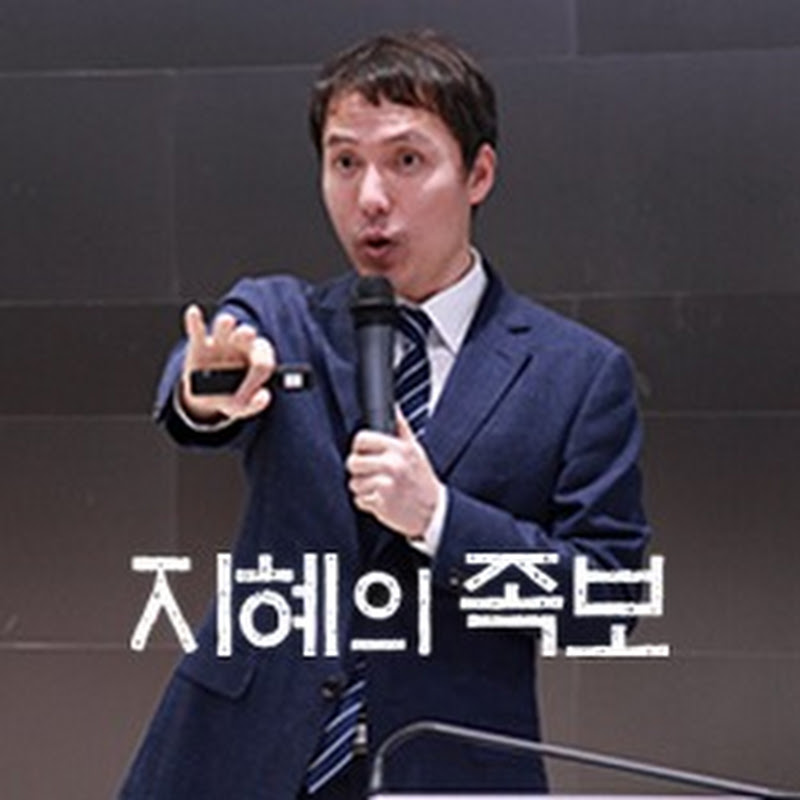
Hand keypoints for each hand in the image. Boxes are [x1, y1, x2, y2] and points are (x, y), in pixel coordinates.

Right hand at [180, 304, 275, 421]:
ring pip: (224, 328)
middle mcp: (240, 347)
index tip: (256, 375)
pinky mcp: (199, 345)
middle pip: (246, 335)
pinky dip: (194, 321)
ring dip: (225, 325)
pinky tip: (194, 312)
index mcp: (257, 360)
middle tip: (247, 333)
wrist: (206, 399)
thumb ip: (255, 403)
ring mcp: (220, 344)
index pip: (263, 358)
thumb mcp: (243, 407)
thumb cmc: (231, 397)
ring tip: (226, 322)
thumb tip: (264, 397)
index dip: (261, 365)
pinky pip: (197, 330)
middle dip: (246, 334)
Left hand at [346, 410, 442, 538]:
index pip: (362, 439)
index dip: (360, 447)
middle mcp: (392, 465)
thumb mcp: (416, 451)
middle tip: (371, 473)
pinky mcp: (380, 504)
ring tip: (379, 488)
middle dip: (359, 469)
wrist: (434, 512)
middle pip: (353, 461)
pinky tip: (381, 499)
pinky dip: (367, 502)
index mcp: (399, 449)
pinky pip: (359, 499)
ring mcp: (386, 485)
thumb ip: (402, 429)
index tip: (364, 453)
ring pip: (354, 482)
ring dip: (363, 487)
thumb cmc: (423, 480)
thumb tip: (394, 409)